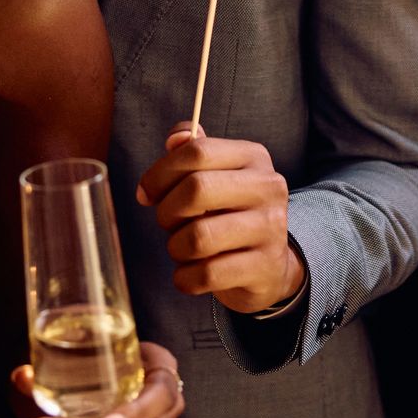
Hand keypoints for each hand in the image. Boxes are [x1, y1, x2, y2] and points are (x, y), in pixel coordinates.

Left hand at [135, 123, 301, 313]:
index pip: (198, 151)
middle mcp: (268, 188)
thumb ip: (191, 150)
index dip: (160, 173)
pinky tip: (191, 274)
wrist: (268, 266)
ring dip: (176, 248)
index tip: (146, 193)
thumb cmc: (228, 214)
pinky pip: (207, 274)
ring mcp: (271, 229)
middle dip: (167, 211)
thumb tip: (174, 139)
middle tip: (167, 223)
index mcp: (253, 157)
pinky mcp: (265, 268)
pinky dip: (186, 278)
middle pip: (197, 189)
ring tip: (183, 248)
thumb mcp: (215, 176)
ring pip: (199, 237)